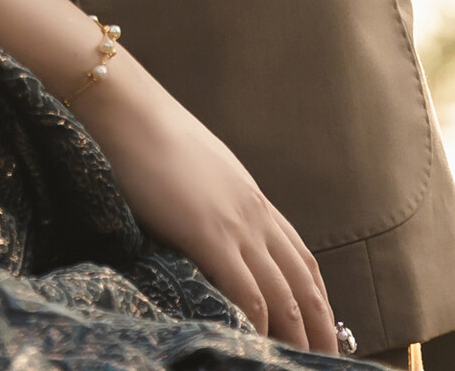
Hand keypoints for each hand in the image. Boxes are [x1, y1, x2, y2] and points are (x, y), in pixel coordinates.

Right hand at [81, 54, 338, 352]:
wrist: (128, 109)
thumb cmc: (149, 135)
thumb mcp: (198, 170)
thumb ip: (213, 203)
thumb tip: (206, 228)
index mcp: (253, 199)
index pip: (303, 259)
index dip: (318, 300)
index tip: (324, 331)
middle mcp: (255, 214)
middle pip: (305, 284)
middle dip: (321, 330)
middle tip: (326, 365)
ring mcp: (236, 225)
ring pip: (286, 296)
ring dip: (298, 338)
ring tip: (301, 366)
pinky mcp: (210, 235)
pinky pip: (247, 292)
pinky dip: (257, 325)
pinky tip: (255, 345)